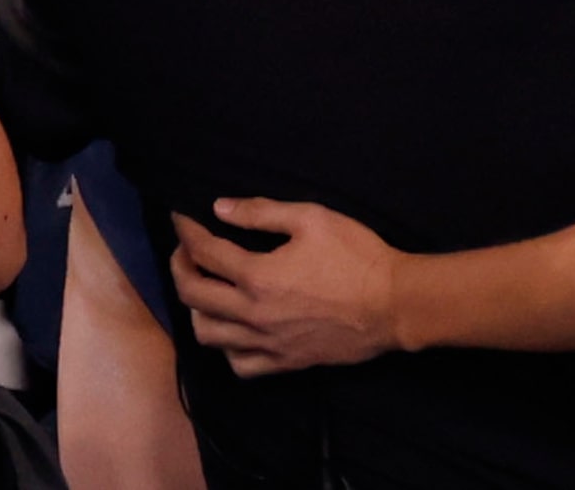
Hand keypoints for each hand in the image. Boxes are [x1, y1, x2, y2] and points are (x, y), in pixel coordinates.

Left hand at [169, 199, 401, 376]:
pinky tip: (232, 328)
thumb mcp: (311, 218)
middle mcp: (255, 314)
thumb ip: (261, 212)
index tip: (181, 218)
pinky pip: (240, 365)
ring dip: (196, 309)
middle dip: (179, 266)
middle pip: (193, 294)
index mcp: (258, 276)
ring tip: (205, 288)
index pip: (204, 252)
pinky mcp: (286, 363)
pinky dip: (226, 348)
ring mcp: (269, 343)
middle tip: (185, 250)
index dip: (186, 230)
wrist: (395, 304)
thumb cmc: (356, 256)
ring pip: (208, 335)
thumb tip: (220, 208)